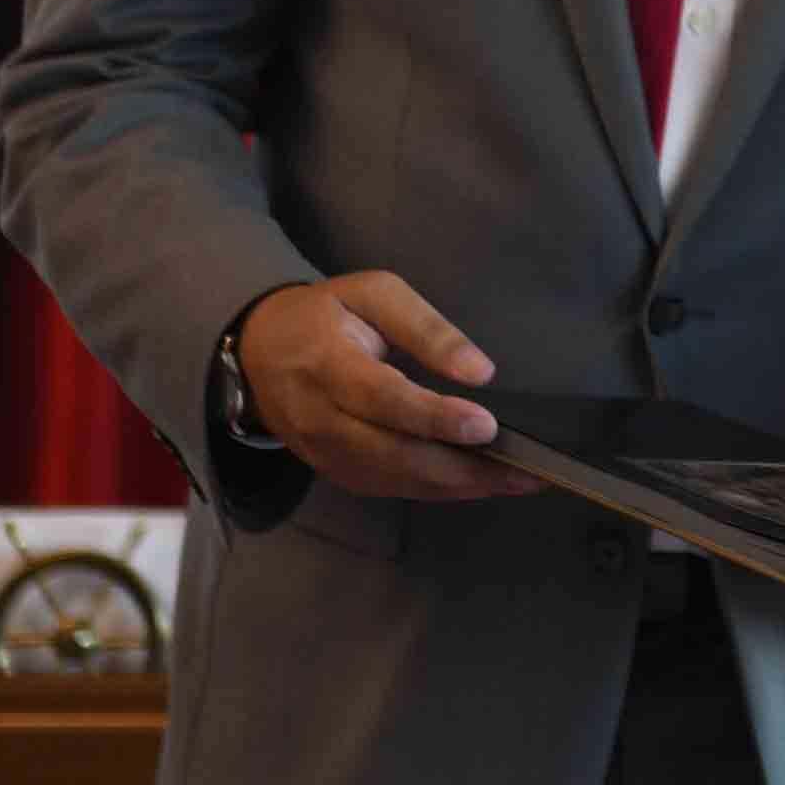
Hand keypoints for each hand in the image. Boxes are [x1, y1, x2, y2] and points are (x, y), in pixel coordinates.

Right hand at [233, 272, 538, 502]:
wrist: (258, 352)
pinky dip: (440, 489)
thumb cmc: (325, 316)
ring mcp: (324, 453)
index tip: (486, 426)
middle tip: (525, 471)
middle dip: (463, 468)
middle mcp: (320, 418)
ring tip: (519, 481)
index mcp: (327, 364)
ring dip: (461, 486)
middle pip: (394, 453)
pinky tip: (482, 483)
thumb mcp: (373, 294)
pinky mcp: (335, 471)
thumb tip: (479, 372)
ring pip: (397, 479)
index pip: (382, 398)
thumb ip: (426, 328)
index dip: (434, 417)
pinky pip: (392, 487)